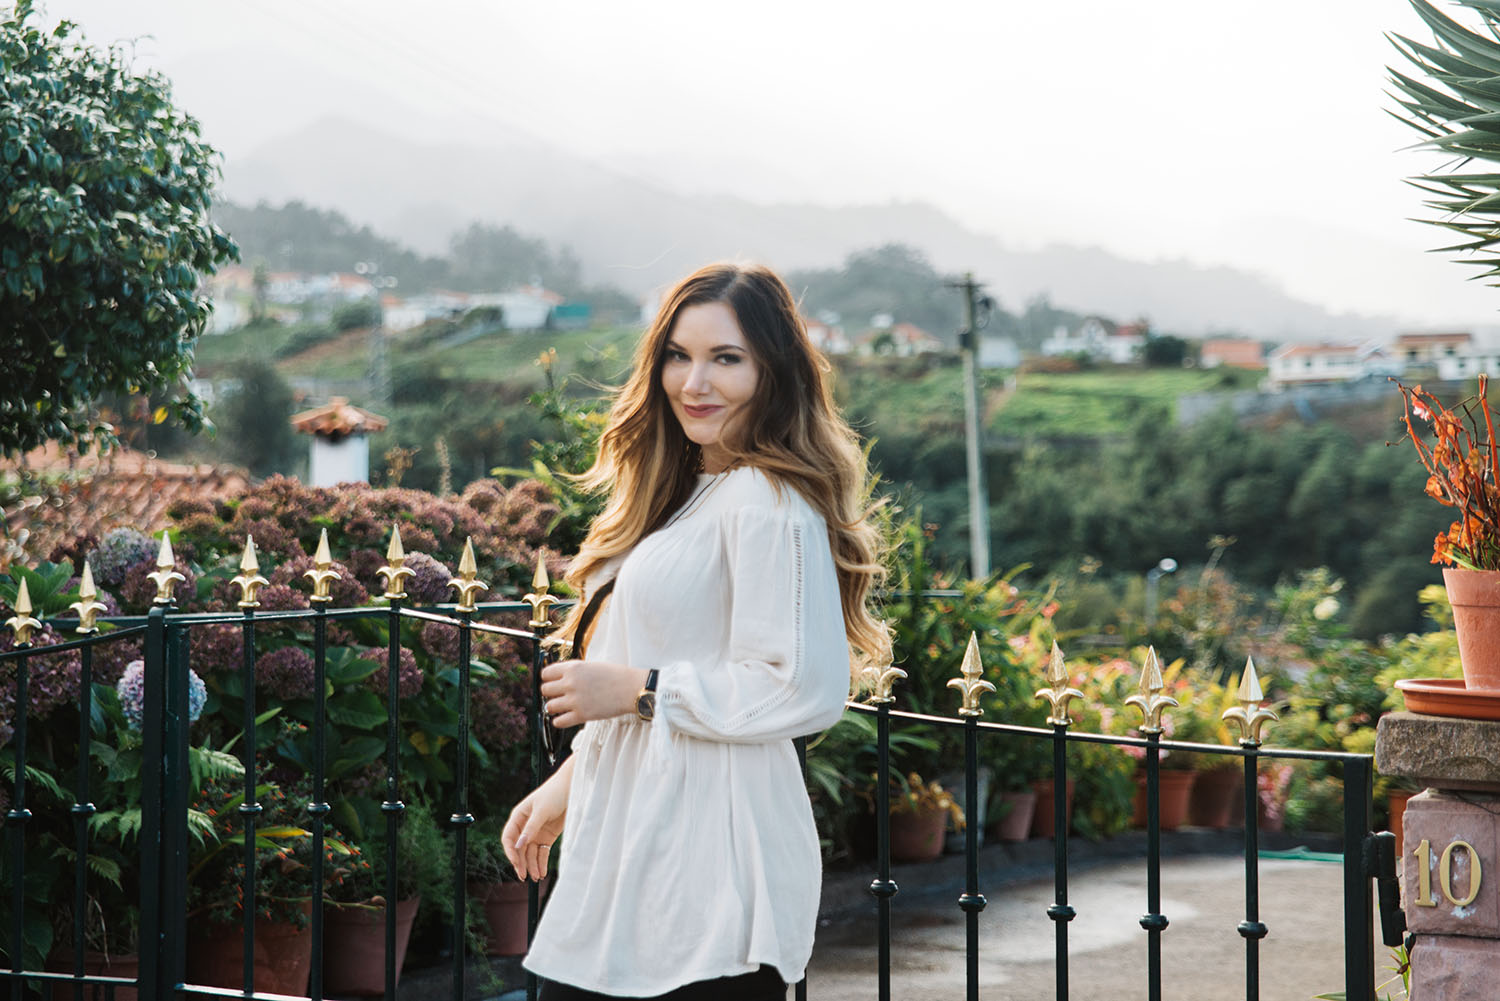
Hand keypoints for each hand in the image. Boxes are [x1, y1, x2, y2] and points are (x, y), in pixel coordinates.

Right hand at [502, 763, 571, 881]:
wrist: (573, 788)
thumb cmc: (554, 793)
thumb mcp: (542, 810)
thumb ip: (531, 827)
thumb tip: (518, 845)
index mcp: (519, 816)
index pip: (509, 837)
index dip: (510, 851)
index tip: (516, 863)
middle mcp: (525, 826)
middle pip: (519, 848)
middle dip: (521, 862)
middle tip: (524, 876)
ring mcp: (536, 832)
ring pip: (530, 853)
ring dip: (532, 865)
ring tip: (536, 878)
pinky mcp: (547, 836)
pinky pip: (542, 852)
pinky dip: (541, 863)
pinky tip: (542, 872)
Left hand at [539, 660, 646, 727]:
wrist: (631, 689)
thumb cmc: (615, 676)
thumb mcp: (591, 666)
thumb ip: (573, 671)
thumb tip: (557, 679)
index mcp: (573, 668)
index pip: (545, 673)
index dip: (548, 678)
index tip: (553, 682)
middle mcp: (571, 683)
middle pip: (545, 690)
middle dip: (551, 693)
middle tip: (559, 695)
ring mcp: (575, 700)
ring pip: (549, 707)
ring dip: (554, 707)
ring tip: (563, 706)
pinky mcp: (582, 715)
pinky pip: (559, 722)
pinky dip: (560, 721)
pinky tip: (566, 717)